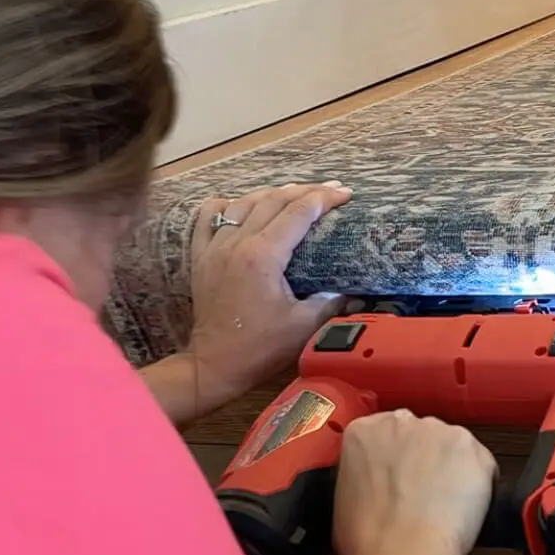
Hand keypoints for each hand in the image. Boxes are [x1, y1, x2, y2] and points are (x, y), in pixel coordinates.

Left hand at [186, 182, 350, 411]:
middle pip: (273, 200)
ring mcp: (214, 247)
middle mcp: (237, 243)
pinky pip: (208, 218)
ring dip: (271, 194)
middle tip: (329, 189)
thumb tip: (354, 291)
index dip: (324, 199)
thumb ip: (331, 302)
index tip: (345, 194)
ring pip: (243, 203)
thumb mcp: (304, 326)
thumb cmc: (260, 348)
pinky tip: (239, 204)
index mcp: (263, 255)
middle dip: (304, 191)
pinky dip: (226, 206)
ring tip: (293, 193)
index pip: (298, 213)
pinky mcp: (200, 257)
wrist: (215, 364)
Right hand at [333, 411, 496, 554]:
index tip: (401, 479)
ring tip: (445, 508)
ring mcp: (441, 432)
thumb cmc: (366, 536)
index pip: (387, 434)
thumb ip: (364, 475)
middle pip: (422, 436)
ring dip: (453, 471)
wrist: (400, 552)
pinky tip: (463, 512)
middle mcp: (403, 421)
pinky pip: (481, 466)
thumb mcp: (344, 496)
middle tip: (423, 496)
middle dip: (425, 460)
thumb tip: (376, 486)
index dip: (397, 461)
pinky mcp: (474, 450)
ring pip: (454, 448)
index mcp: (365, 431)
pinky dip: (479, 486)